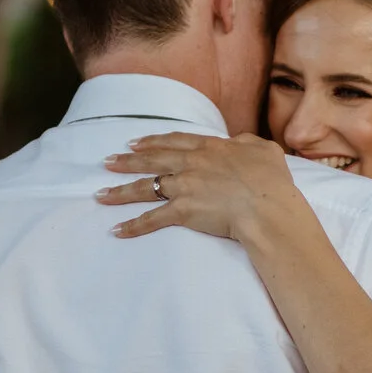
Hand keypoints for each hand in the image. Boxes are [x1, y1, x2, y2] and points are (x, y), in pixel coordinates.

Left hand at [97, 133, 301, 243]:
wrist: (266, 206)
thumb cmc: (271, 180)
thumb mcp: (263, 150)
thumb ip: (247, 144)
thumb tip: (239, 144)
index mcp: (210, 148)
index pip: (174, 141)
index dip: (153, 141)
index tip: (135, 142)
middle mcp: (191, 164)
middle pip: (152, 160)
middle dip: (127, 161)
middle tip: (107, 162)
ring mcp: (185, 187)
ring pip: (145, 187)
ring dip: (120, 192)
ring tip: (100, 195)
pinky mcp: (183, 211)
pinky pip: (153, 219)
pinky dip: (134, 226)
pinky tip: (117, 231)